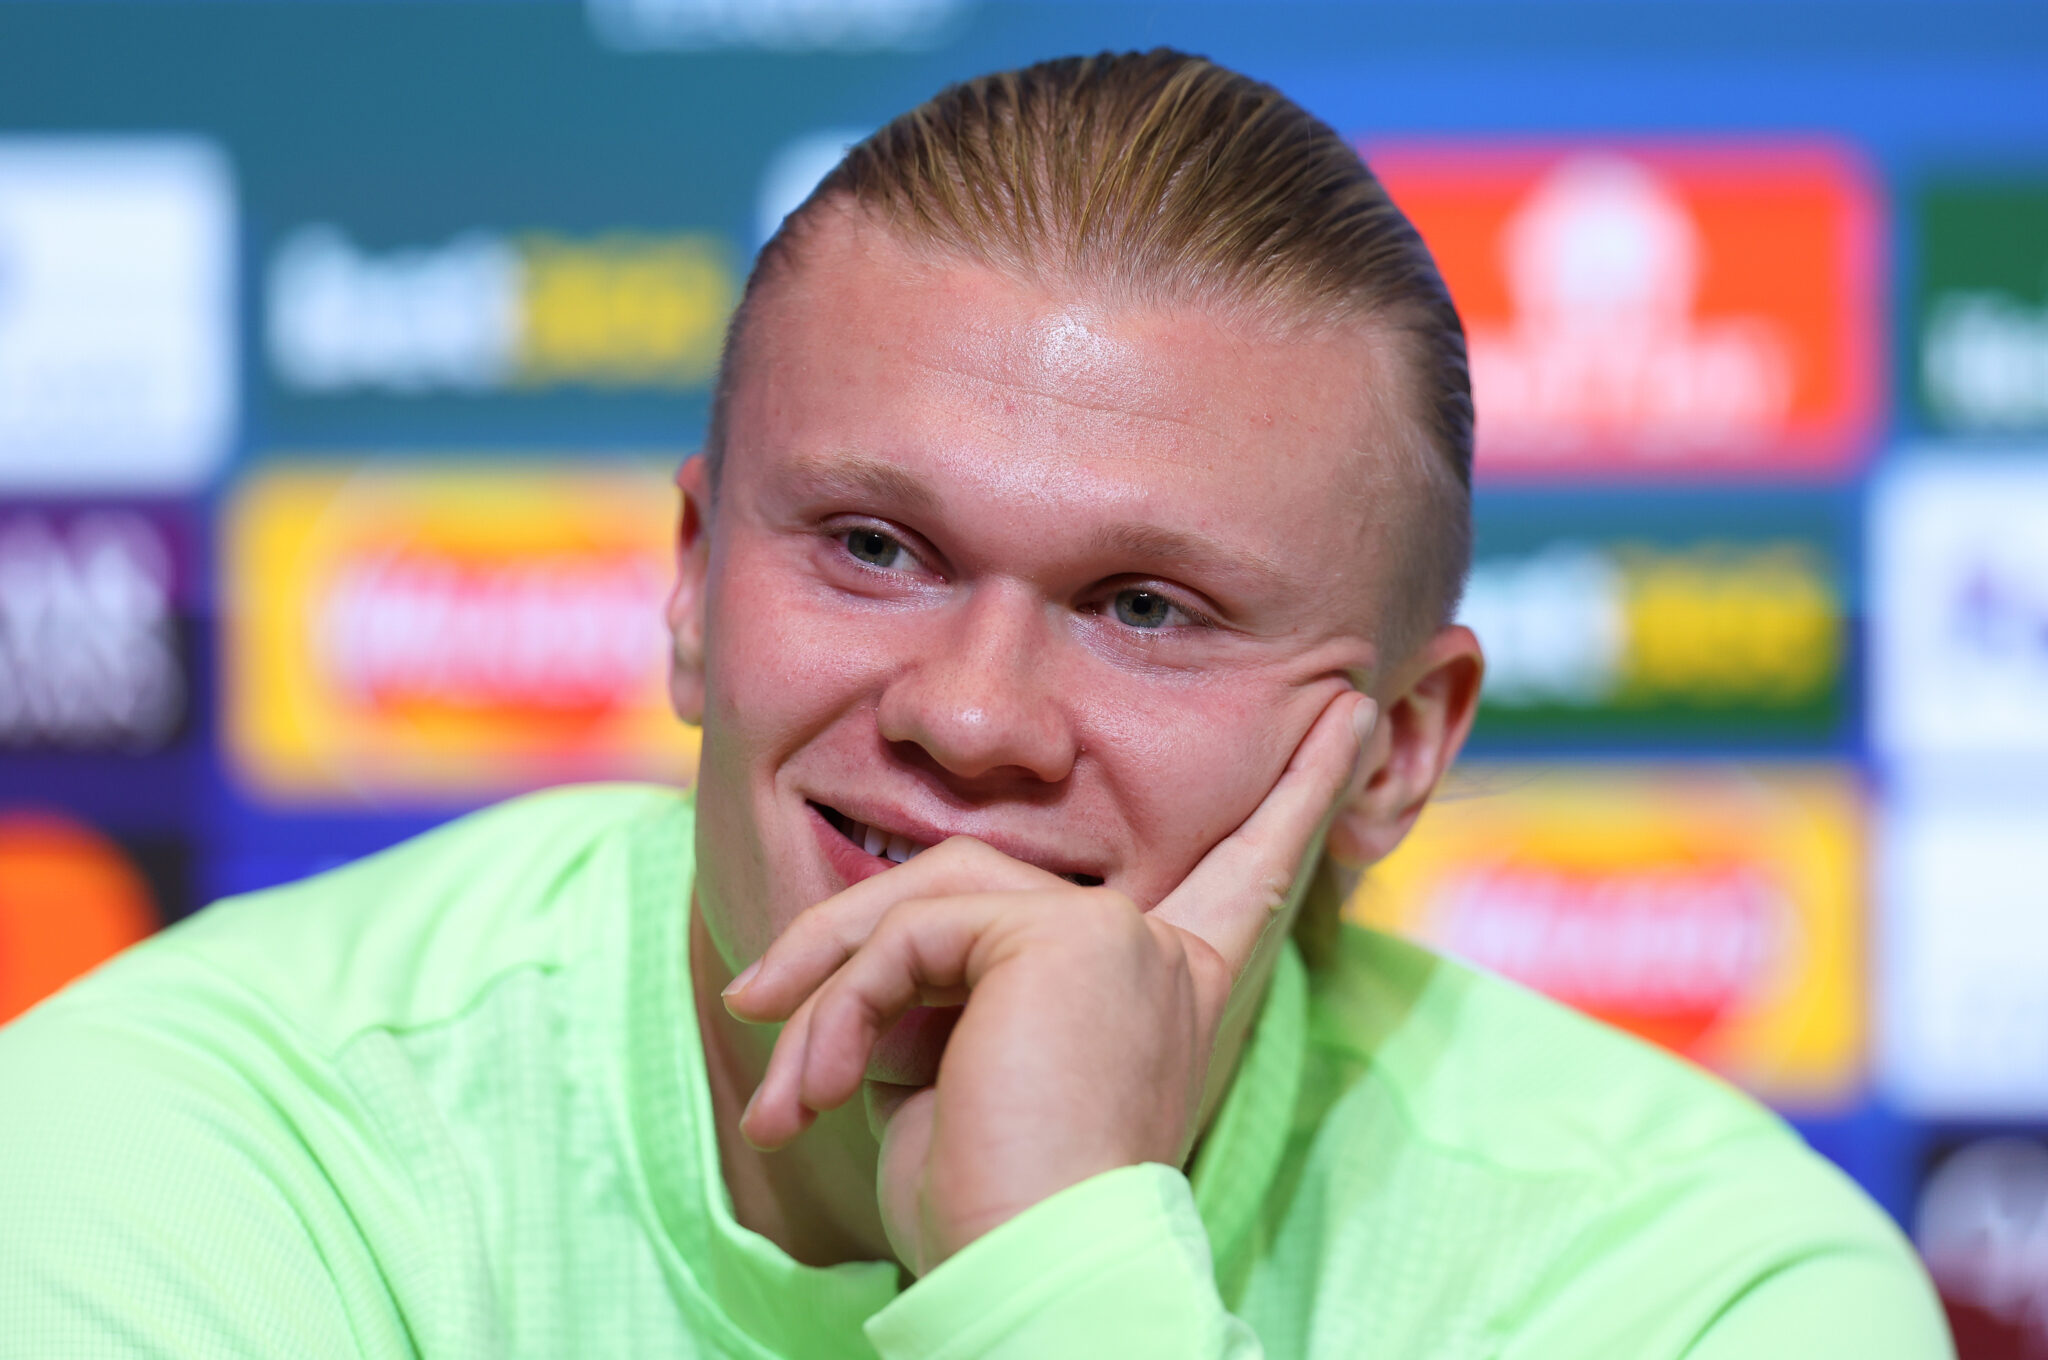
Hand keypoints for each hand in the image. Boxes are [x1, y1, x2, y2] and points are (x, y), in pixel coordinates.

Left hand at [723, 689, 1375, 1274]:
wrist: (1032, 1276)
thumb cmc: (994, 1212)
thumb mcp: (959, 1084)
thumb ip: (945, 990)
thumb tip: (862, 955)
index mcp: (1166, 987)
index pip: (1238, 874)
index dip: (1298, 796)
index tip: (1354, 717)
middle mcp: (1157, 951)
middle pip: (973, 880)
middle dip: (849, 935)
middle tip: (753, 1001)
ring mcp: (1118, 933)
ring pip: (923, 897)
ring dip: (824, 989)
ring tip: (783, 1094)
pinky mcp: (1065, 935)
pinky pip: (909, 936)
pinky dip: (840, 1010)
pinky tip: (815, 1093)